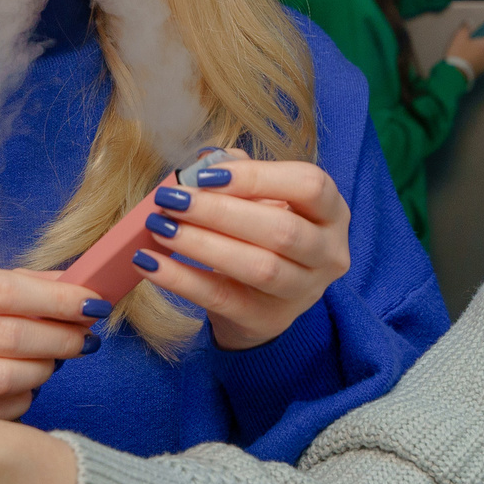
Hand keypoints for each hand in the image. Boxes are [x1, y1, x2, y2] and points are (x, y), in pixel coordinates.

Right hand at [0, 264, 104, 432]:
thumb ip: (0, 287)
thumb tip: (70, 279)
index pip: (2, 289)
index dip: (56, 297)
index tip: (93, 302)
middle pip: (8, 336)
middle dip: (60, 336)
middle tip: (86, 337)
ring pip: (2, 380)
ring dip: (42, 371)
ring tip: (55, 361)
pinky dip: (17, 404)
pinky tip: (22, 392)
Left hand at [134, 157, 350, 350]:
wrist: (264, 298)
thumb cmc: (263, 233)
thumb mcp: (264, 200)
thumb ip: (241, 175)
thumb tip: (205, 164)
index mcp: (332, 213)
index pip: (310, 186)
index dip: (259, 177)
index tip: (206, 174)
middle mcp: (328, 254)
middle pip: (282, 230)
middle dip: (220, 212)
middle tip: (173, 200)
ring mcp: (302, 292)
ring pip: (258, 267)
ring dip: (202, 244)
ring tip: (160, 227)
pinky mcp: (265, 319)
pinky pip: (220, 298)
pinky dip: (181, 279)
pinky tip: (150, 262)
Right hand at [443, 19, 483, 79]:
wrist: (454, 74)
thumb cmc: (459, 55)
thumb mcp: (459, 38)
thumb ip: (465, 29)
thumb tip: (467, 23)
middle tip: (475, 42)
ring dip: (480, 54)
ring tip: (468, 52)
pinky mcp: (479, 73)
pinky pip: (480, 65)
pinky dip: (475, 62)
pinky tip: (466, 60)